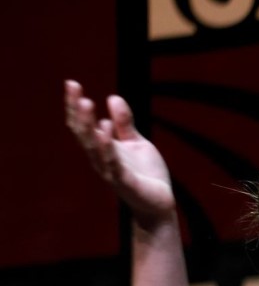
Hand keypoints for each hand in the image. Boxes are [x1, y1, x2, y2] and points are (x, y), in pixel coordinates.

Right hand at [64, 79, 175, 221]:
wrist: (159, 203)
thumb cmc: (145, 174)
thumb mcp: (136, 143)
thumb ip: (124, 124)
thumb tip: (113, 97)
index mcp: (103, 149)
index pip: (84, 125)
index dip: (75, 106)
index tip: (71, 83)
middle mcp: (101, 159)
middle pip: (84, 134)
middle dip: (79, 112)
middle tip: (75, 89)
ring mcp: (112, 172)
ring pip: (95, 148)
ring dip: (90, 126)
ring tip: (86, 104)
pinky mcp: (126, 183)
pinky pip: (113, 165)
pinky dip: (107, 149)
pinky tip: (104, 133)